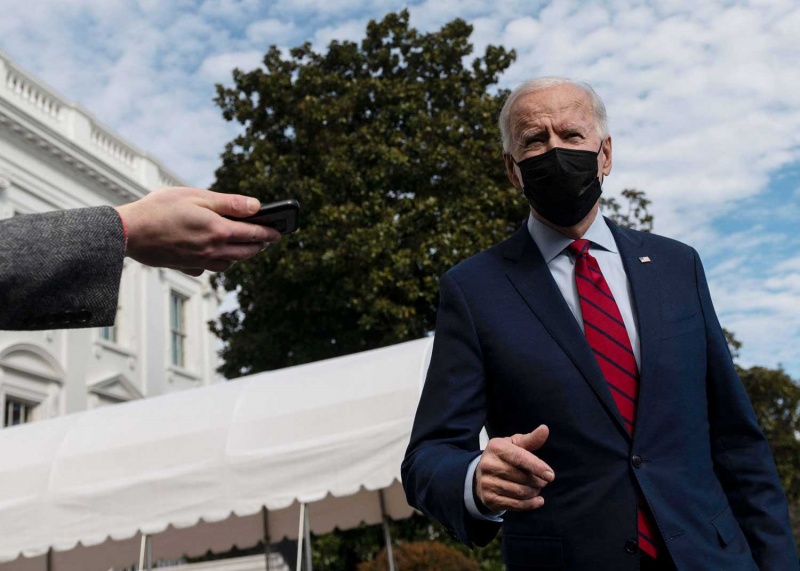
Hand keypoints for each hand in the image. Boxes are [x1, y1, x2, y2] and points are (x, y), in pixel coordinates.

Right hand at [115, 187, 280, 274]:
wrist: (129, 231)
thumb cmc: (160, 208)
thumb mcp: (197, 196)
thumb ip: (229, 203)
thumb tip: (256, 206)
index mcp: (219, 231)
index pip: (253, 234)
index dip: (269, 232)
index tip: (279, 232)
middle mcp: (213, 250)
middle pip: (245, 252)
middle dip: (259, 246)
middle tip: (266, 240)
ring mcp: (200, 262)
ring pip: (229, 264)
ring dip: (241, 256)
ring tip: (244, 246)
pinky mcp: (186, 267)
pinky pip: (209, 268)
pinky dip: (217, 263)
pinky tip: (214, 255)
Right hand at [475, 424, 554, 512]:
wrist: (480, 476)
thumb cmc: (503, 457)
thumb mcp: (514, 445)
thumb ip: (530, 439)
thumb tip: (545, 429)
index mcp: (496, 447)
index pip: (519, 457)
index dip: (537, 466)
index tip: (550, 475)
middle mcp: (488, 464)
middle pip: (522, 477)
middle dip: (538, 481)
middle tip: (543, 481)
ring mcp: (487, 483)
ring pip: (520, 492)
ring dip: (534, 492)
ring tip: (537, 488)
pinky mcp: (489, 499)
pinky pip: (515, 505)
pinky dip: (530, 504)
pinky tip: (538, 500)